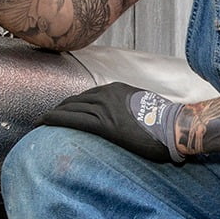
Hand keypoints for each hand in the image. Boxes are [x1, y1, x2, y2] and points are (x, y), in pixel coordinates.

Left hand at [38, 82, 185, 163]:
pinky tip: (43, 123)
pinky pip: (72, 120)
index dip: (72, 104)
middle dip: (59, 109)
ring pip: (70, 108)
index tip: (63, 112)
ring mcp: (106, 108)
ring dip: (53, 115)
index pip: (88, 96)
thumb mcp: (144, 110)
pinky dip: (54, 120)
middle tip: (47, 119)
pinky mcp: (105, 125)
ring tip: (42, 123)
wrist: (176, 128)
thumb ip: (130, 111)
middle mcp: (109, 94)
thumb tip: (127, 122)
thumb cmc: (166, 125)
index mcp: (118, 90)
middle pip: (75, 100)